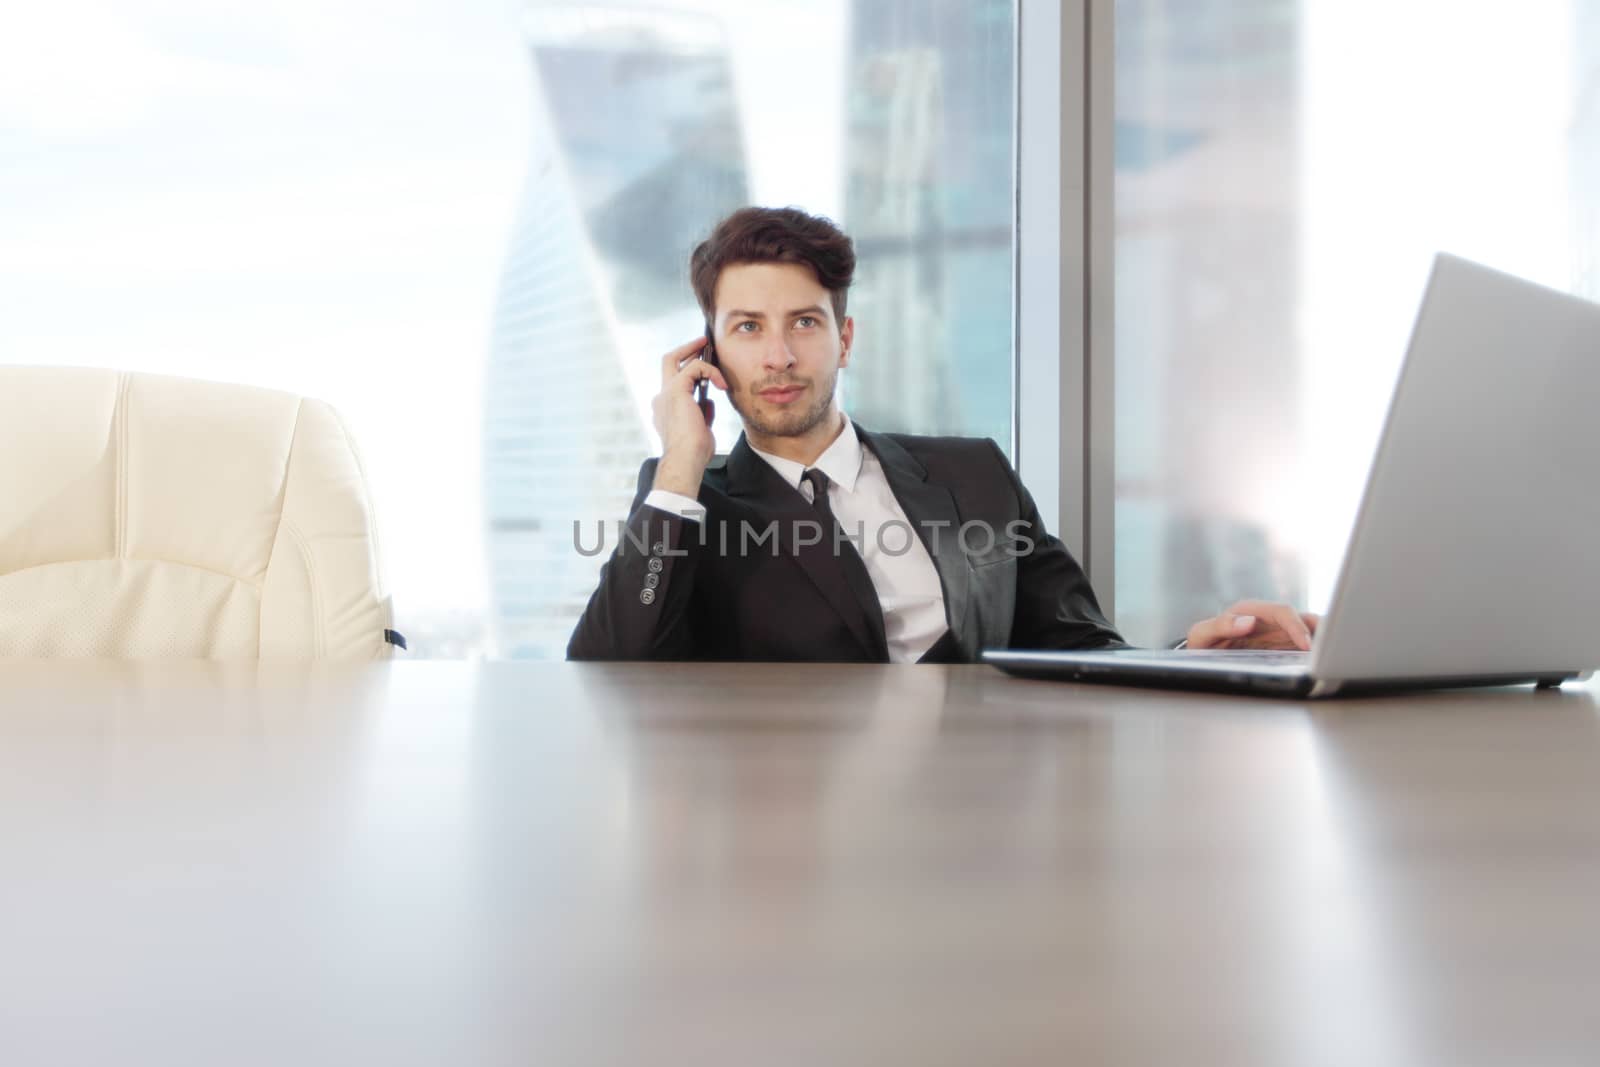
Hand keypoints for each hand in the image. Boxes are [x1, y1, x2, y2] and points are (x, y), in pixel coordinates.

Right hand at [651, 336, 726, 496]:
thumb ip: (703, 413)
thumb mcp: (701, 429)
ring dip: (697, 354)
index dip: (689, 373)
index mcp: (665, 409)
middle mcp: (661, 398)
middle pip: (667, 362)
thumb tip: (708, 401)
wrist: (686, 460)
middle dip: (684, 349)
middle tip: (702, 343)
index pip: (674, 383)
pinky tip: (722, 384)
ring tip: (714, 355)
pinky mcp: (676, 390)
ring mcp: (665, 393)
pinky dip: (710, 371)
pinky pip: (694, 368)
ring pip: (675, 359)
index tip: (704, 369)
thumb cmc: (694, 452)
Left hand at [1185, 600, 1320, 650]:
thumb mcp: (1203, 634)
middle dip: (1321, 632)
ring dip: (1324, 640)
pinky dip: (1317, 652)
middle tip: (1331, 650)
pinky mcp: (1285, 646)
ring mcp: (1279, 633)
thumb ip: (1220, 625)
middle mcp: (1270, 620)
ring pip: (1311, 630)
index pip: (1283, 612)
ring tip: (1336, 655)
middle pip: (1304, 619)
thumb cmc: (1204, 642)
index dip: (1297, 626)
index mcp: (1252, 611)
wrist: (1204, 655)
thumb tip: (1248, 622)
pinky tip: (1325, 663)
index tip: (1307, 645)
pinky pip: (1307, 646)